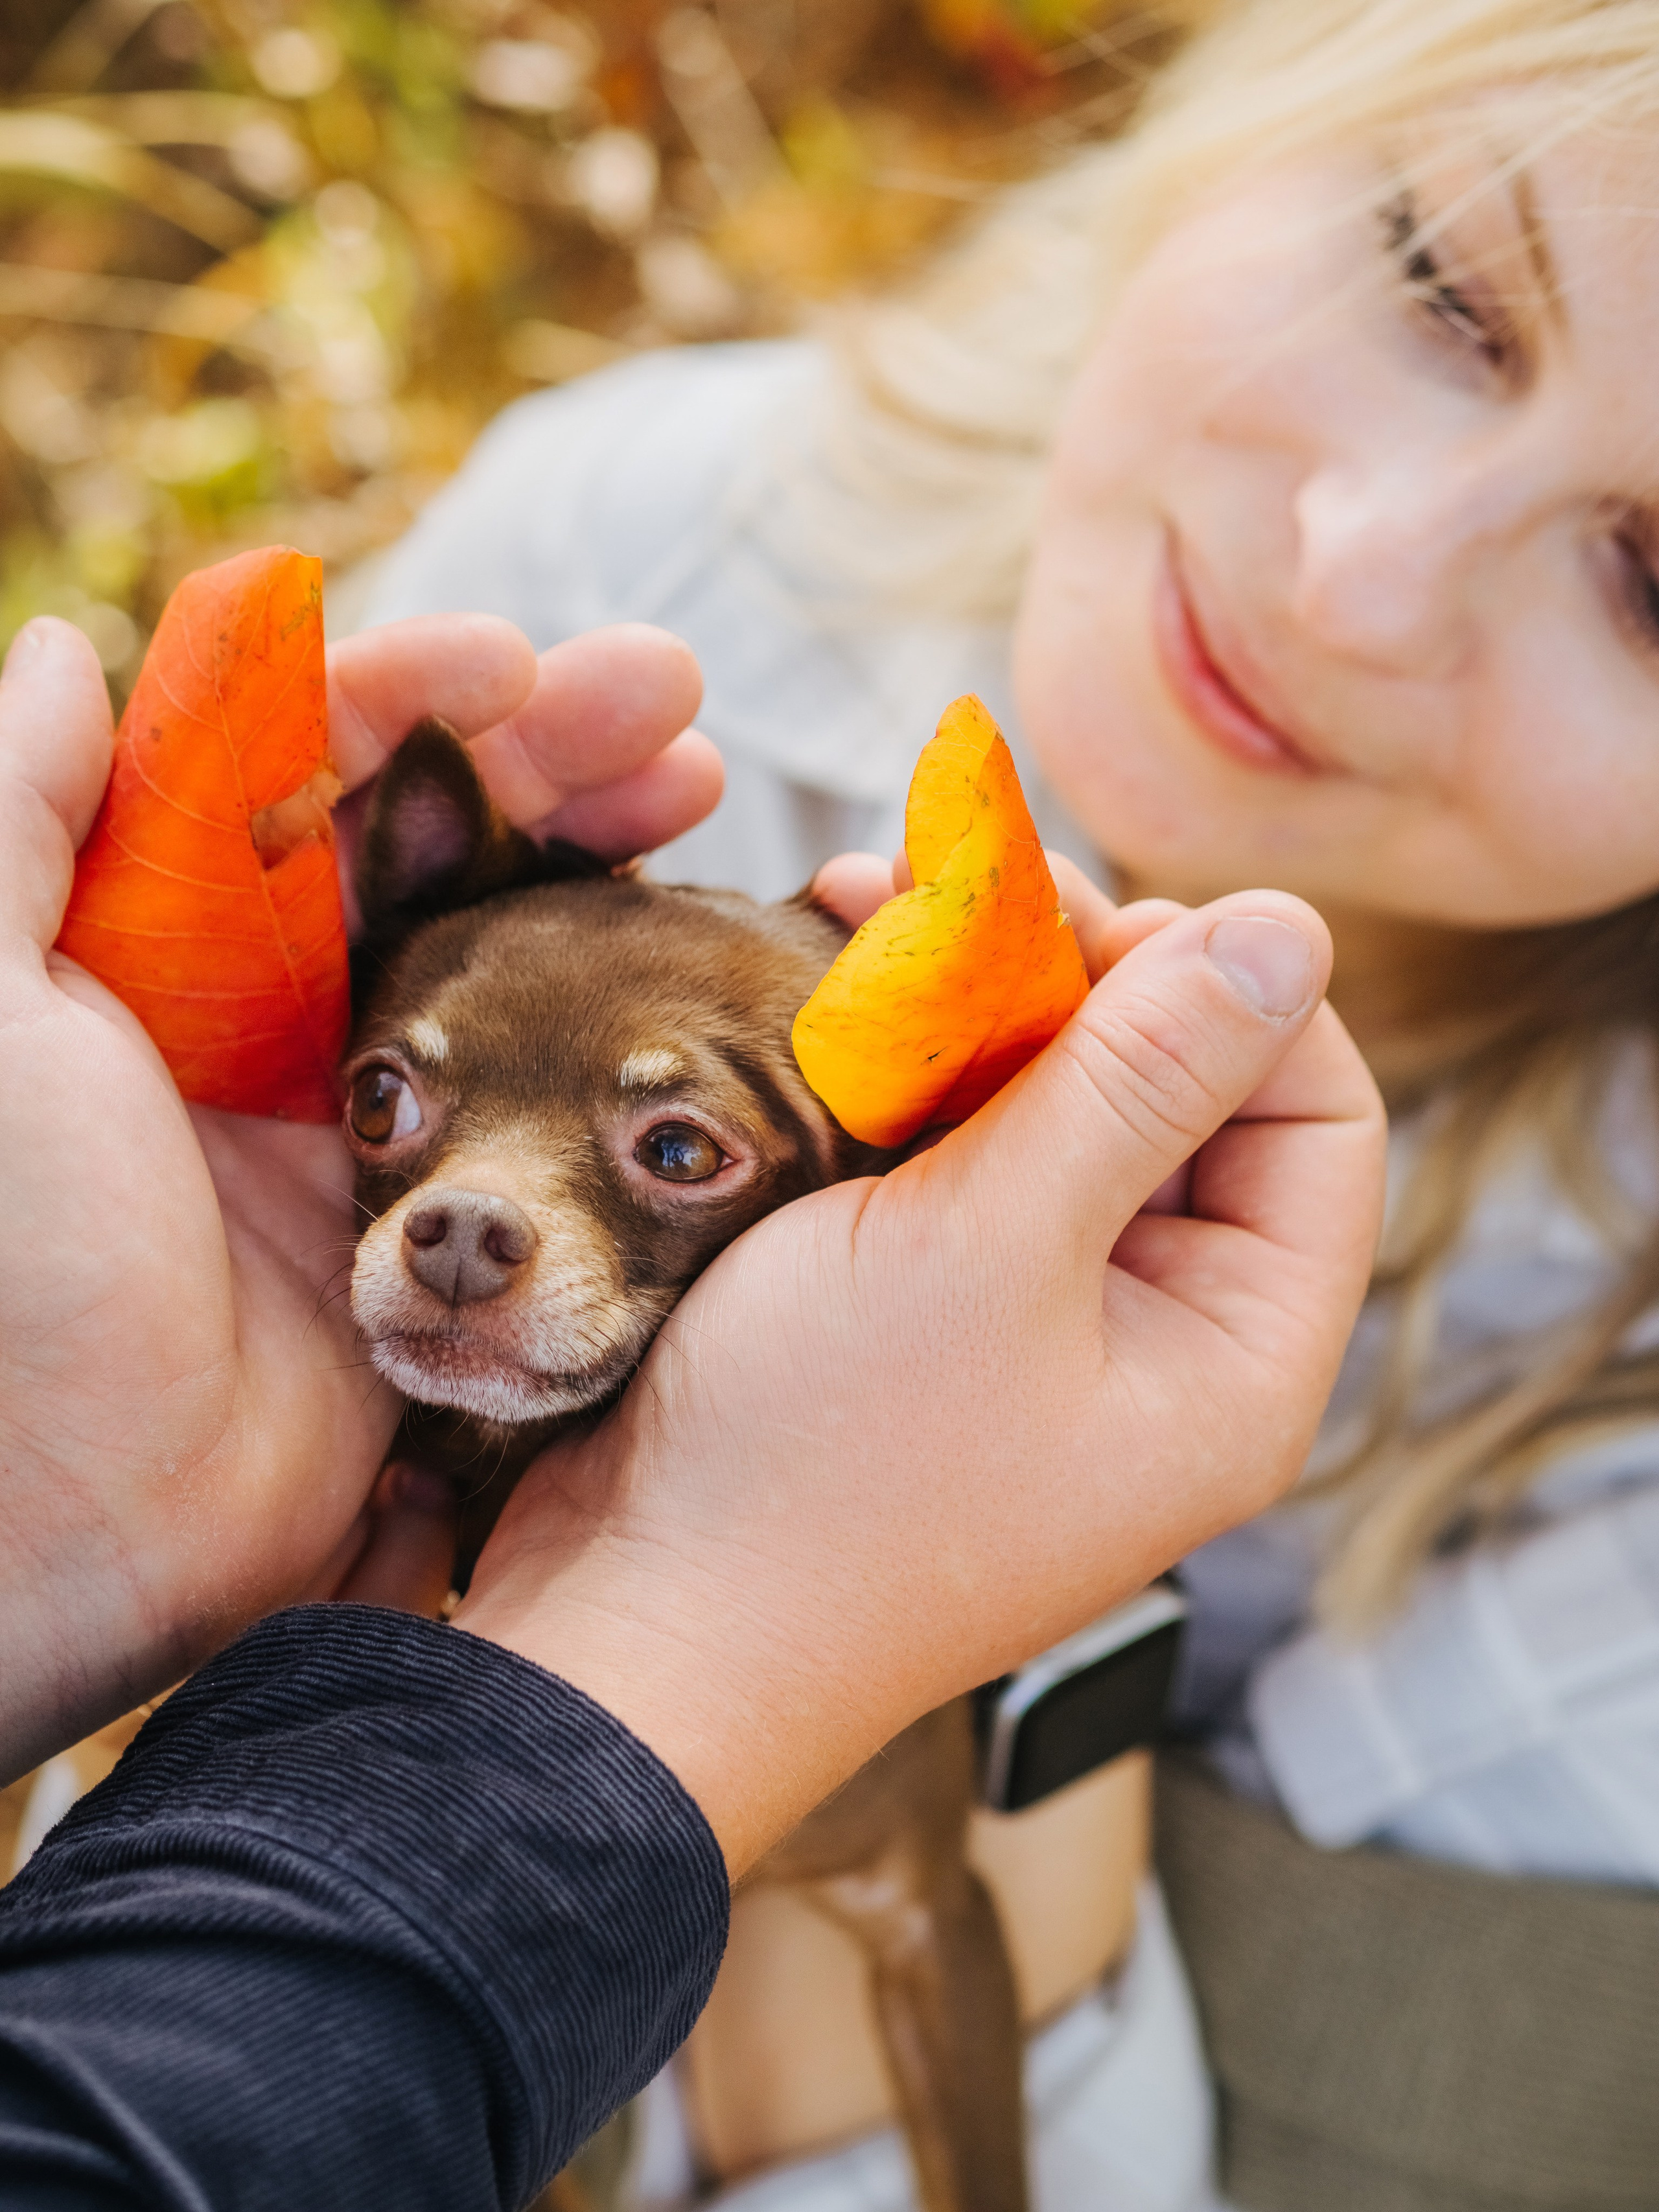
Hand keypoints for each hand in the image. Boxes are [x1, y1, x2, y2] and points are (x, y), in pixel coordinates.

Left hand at [0, 612, 716, 1781]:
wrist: (77, 1524)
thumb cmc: (12, 1263)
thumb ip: (12, 824)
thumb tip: (64, 648)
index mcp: (166, 943)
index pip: (299, 774)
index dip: (410, 697)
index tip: (517, 663)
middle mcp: (277, 1008)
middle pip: (437, 838)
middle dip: (552, 752)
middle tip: (676, 704)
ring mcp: (382, 1112)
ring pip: (519, 941)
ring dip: (608, 856)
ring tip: (704, 794)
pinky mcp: (456, 1214)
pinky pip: (560, 1083)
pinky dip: (634, 1013)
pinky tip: (703, 959)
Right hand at [456, 884, 1386, 1873]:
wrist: (628, 1626)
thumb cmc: (813, 1476)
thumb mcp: (993, 1247)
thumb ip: (1142, 1078)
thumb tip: (1286, 933)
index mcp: (1233, 1359)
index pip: (1317, 1117)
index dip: (1232, 993)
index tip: (1103, 919)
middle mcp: (1155, 1344)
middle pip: (1186, 1100)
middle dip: (1081, 976)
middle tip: (967, 894)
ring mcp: (1035, 1330)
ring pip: (1057, 1113)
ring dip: (978, 1006)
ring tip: (865, 905)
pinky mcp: (928, 1314)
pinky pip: (959, 1158)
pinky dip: (906, 1070)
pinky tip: (829, 997)